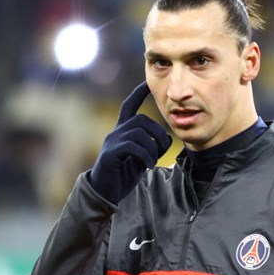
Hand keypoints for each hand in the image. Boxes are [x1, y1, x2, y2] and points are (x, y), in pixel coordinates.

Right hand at [89, 81, 171, 204]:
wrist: (105, 191)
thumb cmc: (124, 174)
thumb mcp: (142, 158)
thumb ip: (152, 147)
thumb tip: (167, 138)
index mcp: (123, 131)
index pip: (129, 105)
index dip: (138, 93)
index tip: (147, 83)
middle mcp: (116, 132)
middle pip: (141, 119)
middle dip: (158, 132)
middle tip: (163, 148)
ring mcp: (112, 142)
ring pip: (139, 133)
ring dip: (153, 147)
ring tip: (153, 161)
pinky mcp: (110, 154)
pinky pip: (133, 147)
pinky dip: (146, 156)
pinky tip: (148, 166)